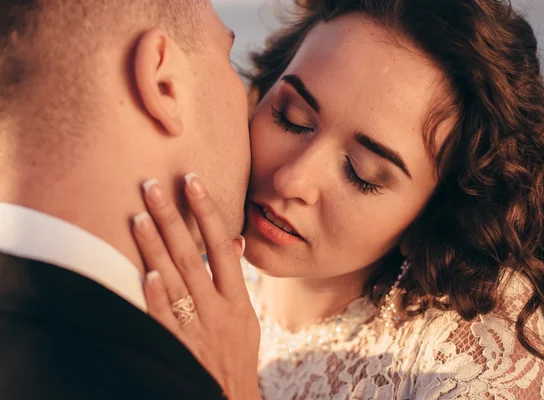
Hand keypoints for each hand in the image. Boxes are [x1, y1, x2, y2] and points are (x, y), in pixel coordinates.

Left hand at [132, 174, 260, 399]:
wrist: (229, 396)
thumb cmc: (236, 352)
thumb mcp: (247, 316)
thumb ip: (236, 279)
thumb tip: (234, 242)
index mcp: (237, 299)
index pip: (222, 246)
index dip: (207, 211)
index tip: (193, 182)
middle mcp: (216, 309)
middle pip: (192, 256)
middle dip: (172, 218)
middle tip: (153, 186)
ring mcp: (196, 328)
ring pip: (174, 281)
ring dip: (155, 247)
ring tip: (139, 214)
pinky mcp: (175, 346)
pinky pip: (165, 319)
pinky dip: (156, 296)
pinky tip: (146, 273)